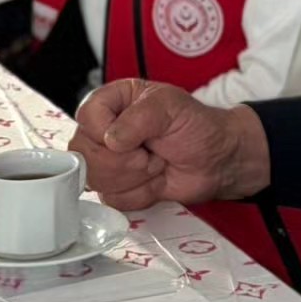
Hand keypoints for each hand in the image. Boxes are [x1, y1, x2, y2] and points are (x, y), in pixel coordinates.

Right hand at [68, 80, 270, 210]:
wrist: (216, 160)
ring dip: (135, 178)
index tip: (137, 136)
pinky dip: (140, 194)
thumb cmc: (196, 126)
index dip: (107, 132)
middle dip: (126, 161)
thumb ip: (139, 118)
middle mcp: (105, 130)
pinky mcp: (117, 187)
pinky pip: (113, 200)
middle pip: (85, 153)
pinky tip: (154, 180)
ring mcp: (109, 161)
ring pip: (96, 179)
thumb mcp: (171, 107)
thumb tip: (111, 139)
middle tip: (151, 152)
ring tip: (155, 163)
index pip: (87, 117)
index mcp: (113, 101)